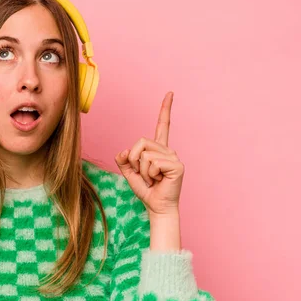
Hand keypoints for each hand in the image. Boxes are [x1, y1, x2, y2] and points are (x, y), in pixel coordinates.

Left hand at [114, 92, 183, 216]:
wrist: (157, 207)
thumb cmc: (146, 190)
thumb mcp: (129, 173)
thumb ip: (124, 160)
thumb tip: (123, 151)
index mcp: (158, 149)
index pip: (162, 125)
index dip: (165, 109)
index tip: (170, 93)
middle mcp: (167, 150)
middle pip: (140, 142)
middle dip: (134, 160)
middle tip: (144, 175)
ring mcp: (173, 157)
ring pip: (144, 154)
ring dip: (142, 171)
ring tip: (152, 179)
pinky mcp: (176, 165)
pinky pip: (152, 162)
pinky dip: (149, 174)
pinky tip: (158, 180)